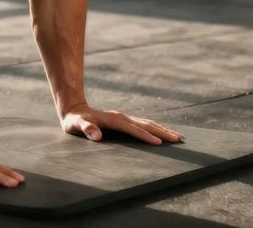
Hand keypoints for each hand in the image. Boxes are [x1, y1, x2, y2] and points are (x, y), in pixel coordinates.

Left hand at [62, 106, 182, 144]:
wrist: (74, 110)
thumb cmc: (74, 121)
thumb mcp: (75, 125)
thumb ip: (85, 129)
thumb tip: (96, 136)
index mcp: (113, 120)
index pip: (132, 129)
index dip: (145, 136)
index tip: (158, 143)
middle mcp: (121, 117)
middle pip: (145, 124)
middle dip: (161, 131)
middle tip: (178, 139)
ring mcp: (124, 118)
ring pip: (146, 123)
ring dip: (162, 129)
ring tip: (176, 136)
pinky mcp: (124, 120)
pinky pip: (143, 124)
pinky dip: (155, 128)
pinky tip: (162, 132)